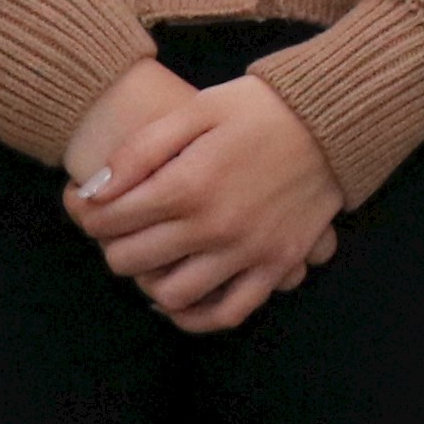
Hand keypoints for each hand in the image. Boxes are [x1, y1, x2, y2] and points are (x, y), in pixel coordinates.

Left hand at [67, 75, 341, 333]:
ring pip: (171, 295)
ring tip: (153, 258)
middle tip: (120, 228)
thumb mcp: (197, 108)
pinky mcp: (277, 264)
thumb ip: (140, 150)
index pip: (106, 222)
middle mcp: (214, 226)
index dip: (87, 214)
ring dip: (149, 281)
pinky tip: (182, 298)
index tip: (89, 202)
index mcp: (189, 184)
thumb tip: (93, 193)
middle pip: (131, 262)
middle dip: (114, 244)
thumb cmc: (261, 107)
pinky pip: (227, 313)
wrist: (336, 116)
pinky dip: (196, 316)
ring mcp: (248, 251)